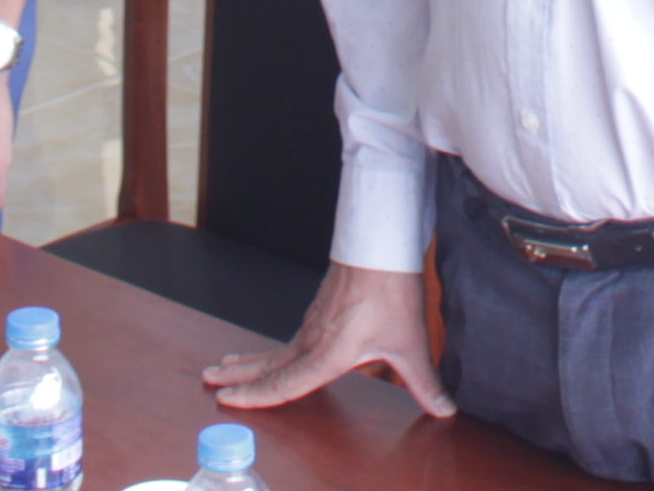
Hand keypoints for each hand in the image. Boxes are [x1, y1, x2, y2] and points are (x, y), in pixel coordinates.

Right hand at [206, 263, 450, 417]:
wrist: (381, 243)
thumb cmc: (391, 289)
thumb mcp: (411, 344)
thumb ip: (425, 383)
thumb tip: (445, 410)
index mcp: (327, 354)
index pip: (284, 384)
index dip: (255, 396)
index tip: (227, 401)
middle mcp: (312, 339)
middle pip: (268, 365)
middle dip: (239, 377)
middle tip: (208, 381)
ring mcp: (313, 322)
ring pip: (275, 349)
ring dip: (249, 361)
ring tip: (224, 368)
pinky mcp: (320, 310)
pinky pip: (287, 337)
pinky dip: (271, 349)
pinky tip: (273, 353)